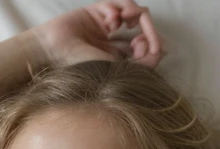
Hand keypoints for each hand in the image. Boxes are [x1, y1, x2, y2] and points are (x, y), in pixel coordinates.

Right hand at [31, 0, 165, 68]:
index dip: (153, 46)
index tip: (144, 50)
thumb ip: (142, 64)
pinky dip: (120, 8)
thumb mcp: (117, 69)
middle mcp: (115, 42)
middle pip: (144, 29)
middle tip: (140, 38)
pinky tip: (112, 20)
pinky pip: (118, 3)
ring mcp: (107, 26)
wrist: (56, 50)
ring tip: (128, 21)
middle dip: (149, 30)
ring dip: (137, 15)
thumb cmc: (82, 65)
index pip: (147, 48)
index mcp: (120, 60)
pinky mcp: (99, 11)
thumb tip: (164, 50)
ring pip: (135, 12)